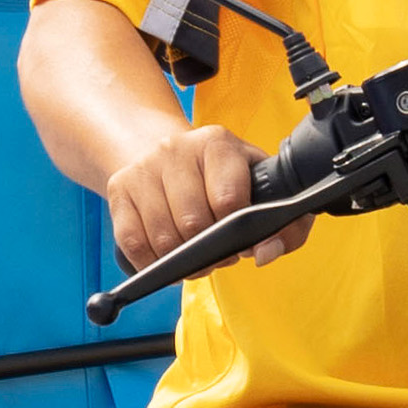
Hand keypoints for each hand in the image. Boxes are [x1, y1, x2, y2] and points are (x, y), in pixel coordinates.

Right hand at [105, 115, 265, 270]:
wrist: (168, 154)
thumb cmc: (223, 178)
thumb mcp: (263, 188)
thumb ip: (287, 225)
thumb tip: (265, 253)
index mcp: (217, 144)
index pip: (228, 199)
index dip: (237, 232)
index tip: (241, 240)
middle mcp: (176, 149)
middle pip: (192, 223)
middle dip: (209, 250)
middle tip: (216, 252)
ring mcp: (144, 168)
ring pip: (163, 237)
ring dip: (181, 261)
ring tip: (194, 255)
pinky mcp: (119, 188)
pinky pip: (133, 243)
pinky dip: (151, 263)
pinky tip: (166, 259)